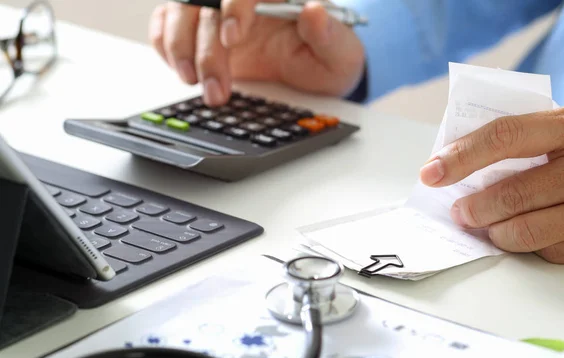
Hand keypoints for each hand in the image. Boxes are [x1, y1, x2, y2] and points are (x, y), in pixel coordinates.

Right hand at [148, 0, 364, 105]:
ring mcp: (220, 11)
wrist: (315, 73)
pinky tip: (179, 67)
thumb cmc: (329, 58)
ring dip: (180, 47)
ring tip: (193, 82)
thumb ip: (328, 33)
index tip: (233, 40)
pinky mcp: (203, 28)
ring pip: (181, 10)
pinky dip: (166, 43)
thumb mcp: (340, 52)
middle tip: (214, 86)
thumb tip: (314, 11)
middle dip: (204, 46)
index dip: (233, 7)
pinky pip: (169, 22)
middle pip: (207, 2)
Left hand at [419, 103, 563, 263]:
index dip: (461, 157)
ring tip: (486, 227)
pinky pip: (558, 252)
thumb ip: (530, 137)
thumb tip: (462, 160)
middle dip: (474, 209)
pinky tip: (527, 236)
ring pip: (531, 232)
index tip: (431, 173)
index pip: (505, 137)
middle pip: (513, 194)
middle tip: (460, 212)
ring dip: (497, 234)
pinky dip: (532, 248)